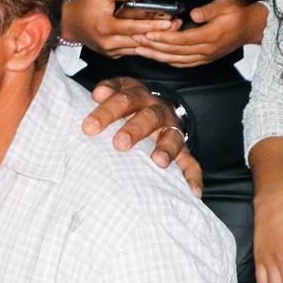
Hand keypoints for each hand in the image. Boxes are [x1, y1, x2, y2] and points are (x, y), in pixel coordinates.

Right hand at [63, 0, 177, 58]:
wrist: (69, 24)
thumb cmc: (85, 6)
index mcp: (106, 27)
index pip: (134, 27)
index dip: (152, 25)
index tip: (169, 22)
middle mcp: (108, 42)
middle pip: (139, 40)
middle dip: (160, 34)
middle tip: (178, 26)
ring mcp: (110, 51)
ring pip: (138, 48)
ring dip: (155, 41)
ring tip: (172, 32)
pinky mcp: (112, 55)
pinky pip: (132, 51)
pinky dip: (144, 45)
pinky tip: (157, 39)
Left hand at [83, 78, 198, 192]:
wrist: (154, 107)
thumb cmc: (124, 105)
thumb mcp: (116, 92)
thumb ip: (107, 90)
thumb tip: (99, 92)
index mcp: (137, 96)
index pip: (124, 99)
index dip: (107, 111)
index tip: (89, 127)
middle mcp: (157, 110)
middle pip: (149, 116)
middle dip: (134, 129)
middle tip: (120, 144)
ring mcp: (171, 129)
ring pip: (172, 136)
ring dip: (166, 148)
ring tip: (159, 161)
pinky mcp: (182, 149)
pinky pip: (191, 163)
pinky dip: (192, 176)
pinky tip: (193, 191)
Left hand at [131, 0, 266, 68]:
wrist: (253, 27)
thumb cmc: (239, 12)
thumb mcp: (227, 4)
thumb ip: (209, 10)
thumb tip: (194, 14)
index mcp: (209, 36)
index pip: (180, 40)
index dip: (162, 38)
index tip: (146, 33)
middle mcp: (206, 50)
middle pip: (174, 52)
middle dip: (153, 47)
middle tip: (135, 41)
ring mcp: (205, 57)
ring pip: (176, 60)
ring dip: (157, 56)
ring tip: (140, 50)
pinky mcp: (205, 59)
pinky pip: (183, 64)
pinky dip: (168, 61)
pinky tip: (157, 57)